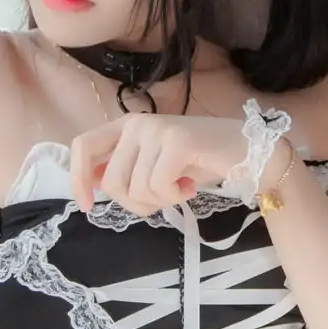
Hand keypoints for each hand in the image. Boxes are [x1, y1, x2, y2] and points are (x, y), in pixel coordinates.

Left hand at [70, 111, 282, 217]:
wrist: (250, 154)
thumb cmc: (202, 163)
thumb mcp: (155, 168)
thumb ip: (126, 171)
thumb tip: (92, 185)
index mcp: (126, 126)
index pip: (82, 145)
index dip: (77, 178)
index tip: (87, 206)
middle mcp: (137, 122)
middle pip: (111, 181)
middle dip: (135, 204)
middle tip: (162, 200)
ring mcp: (157, 129)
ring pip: (136, 188)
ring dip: (159, 202)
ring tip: (180, 189)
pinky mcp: (177, 141)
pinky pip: (158, 186)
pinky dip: (174, 196)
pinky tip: (189, 187)